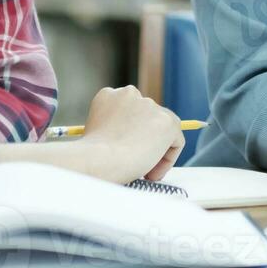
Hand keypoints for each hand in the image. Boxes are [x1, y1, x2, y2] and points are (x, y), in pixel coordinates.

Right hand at [56, 86, 184, 182]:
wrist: (97, 159)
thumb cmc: (90, 156)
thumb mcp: (97, 134)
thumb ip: (115, 129)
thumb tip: (133, 142)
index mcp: (109, 96)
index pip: (130, 111)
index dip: (130, 134)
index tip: (125, 152)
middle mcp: (130, 94)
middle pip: (147, 118)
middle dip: (145, 140)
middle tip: (137, 164)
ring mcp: (150, 106)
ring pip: (162, 130)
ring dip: (156, 150)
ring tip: (145, 172)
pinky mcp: (167, 122)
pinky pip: (176, 142)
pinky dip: (168, 159)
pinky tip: (152, 173)